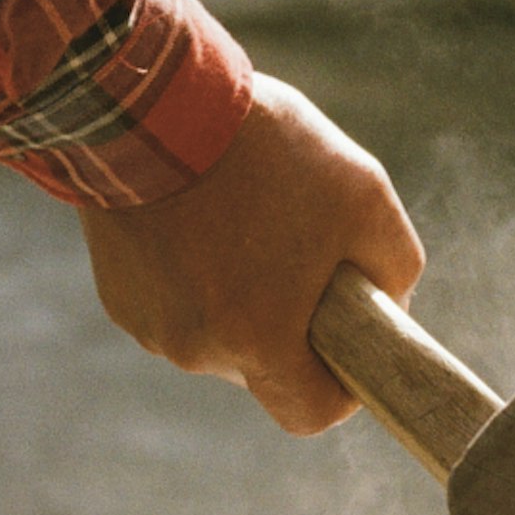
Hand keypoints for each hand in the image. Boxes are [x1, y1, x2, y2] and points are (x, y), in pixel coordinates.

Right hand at [74, 74, 424, 434]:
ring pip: (219, 336)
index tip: (348, 344)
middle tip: (299, 253)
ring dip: (240, 297)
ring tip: (244, 222)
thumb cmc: (264, 148)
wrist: (146, 101)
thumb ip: (395, 266)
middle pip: (265, 367)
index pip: (310, 413)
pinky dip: (196, 278)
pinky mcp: (118, 297)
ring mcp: (149, 325)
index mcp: (259, 339)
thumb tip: (390, 305)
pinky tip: (202, 220)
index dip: (340, 388)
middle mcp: (196, 349)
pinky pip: (177, 307)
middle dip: (290, 324)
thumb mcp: (364, 194)